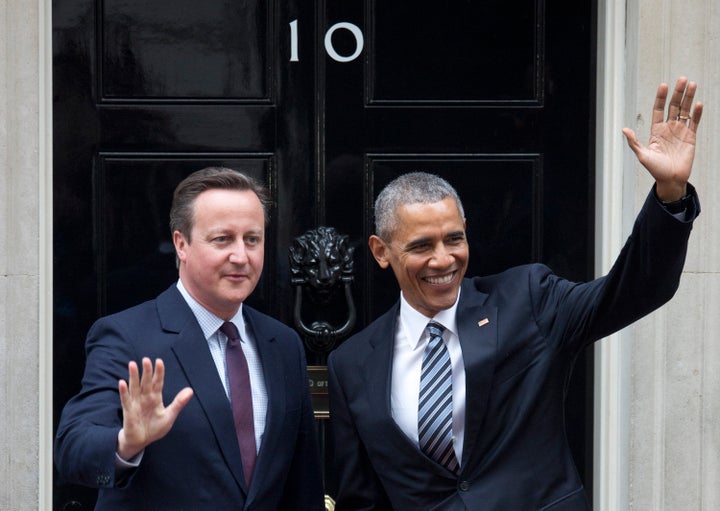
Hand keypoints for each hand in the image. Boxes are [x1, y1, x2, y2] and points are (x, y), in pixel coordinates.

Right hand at [117, 357, 193, 459]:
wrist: (142, 441)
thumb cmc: (155, 427)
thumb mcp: (169, 415)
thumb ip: (178, 403)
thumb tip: (191, 390)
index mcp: (155, 397)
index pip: (157, 382)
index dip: (158, 372)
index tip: (159, 361)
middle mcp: (145, 397)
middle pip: (145, 382)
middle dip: (146, 371)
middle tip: (146, 359)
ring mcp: (136, 403)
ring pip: (134, 387)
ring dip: (133, 376)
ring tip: (132, 364)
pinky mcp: (128, 411)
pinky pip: (125, 399)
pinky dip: (123, 391)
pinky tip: (122, 382)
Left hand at [622, 77, 702, 200]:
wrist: (671, 179)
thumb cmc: (655, 169)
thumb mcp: (642, 155)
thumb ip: (634, 142)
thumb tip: (624, 129)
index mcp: (656, 131)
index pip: (658, 110)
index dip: (661, 98)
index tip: (664, 85)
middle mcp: (668, 128)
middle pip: (674, 106)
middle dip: (678, 93)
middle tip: (682, 79)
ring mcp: (680, 132)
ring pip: (685, 111)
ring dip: (689, 98)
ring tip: (692, 85)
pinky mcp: (691, 137)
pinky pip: (694, 122)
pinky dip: (697, 113)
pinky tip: (698, 104)